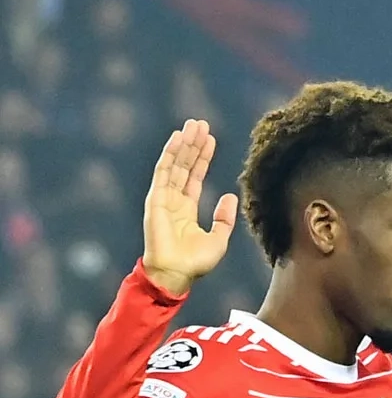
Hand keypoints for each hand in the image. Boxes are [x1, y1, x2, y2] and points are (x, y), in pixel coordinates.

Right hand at [142, 119, 236, 294]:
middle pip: (184, 166)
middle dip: (193, 145)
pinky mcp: (155, 199)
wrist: (176, 274)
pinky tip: (178, 139)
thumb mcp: (219, 239)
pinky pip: (163, 172)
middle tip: (201, 124)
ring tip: (193, 125)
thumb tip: (230, 196)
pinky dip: (170, 154)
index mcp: (186, 209)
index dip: (202, 158)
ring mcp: (163, 198)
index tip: (210, 140)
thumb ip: (224, 218)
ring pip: (175, 164)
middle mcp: (173, 200)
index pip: (195, 177)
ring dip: (183, 144)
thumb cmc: (195, 263)